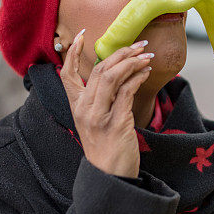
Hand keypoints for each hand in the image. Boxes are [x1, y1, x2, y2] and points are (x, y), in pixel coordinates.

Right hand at [59, 29, 152, 177]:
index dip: (72, 53)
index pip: (67, 74)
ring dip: (132, 61)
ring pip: (112, 76)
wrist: (110, 177)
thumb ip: (100, 100)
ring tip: (147, 55)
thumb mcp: (95, 123)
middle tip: (138, 44)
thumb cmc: (106, 149)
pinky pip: (127, 91)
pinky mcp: (116, 122)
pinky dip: (137, 77)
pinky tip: (146, 72)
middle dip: (120, 52)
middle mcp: (84, 109)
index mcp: (76, 107)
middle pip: (99, 70)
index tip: (81, 35)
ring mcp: (99, 116)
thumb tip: (118, 76)